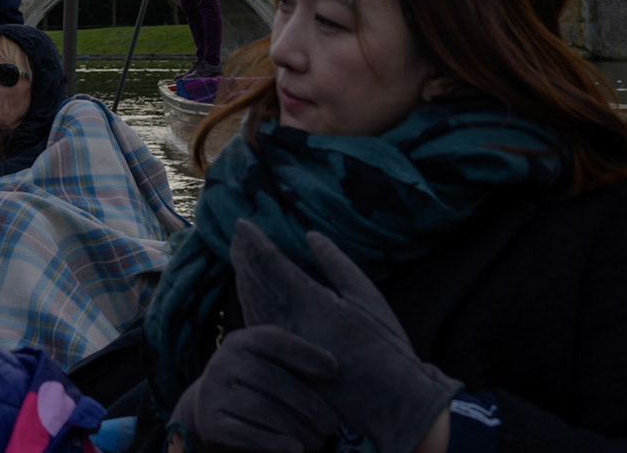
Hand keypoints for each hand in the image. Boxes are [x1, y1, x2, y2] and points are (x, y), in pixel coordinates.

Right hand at [167, 325, 338, 452]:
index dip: (306, 354)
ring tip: (318, 441)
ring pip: (260, 409)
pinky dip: (273, 443)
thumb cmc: (256, 385)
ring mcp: (212, 391)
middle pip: (271, 380)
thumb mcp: (269, 363)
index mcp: (242, 341)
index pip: (274, 341)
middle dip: (307, 403)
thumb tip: (334, 371)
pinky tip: (295, 448)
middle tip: (331, 424)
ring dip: (296, 428)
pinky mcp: (209, 421)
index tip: (334, 371)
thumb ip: (294, 363)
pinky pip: (244, 433)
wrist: (209, 406)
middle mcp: (223, 361)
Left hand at [231, 223, 458, 452]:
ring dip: (243, 278)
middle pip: (254, 281)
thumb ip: (335, 262)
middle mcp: (287, 322)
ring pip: (252, 304)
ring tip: (237, 258)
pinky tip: (247, 295)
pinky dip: (249, 304)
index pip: (269, 263)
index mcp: (308, 300)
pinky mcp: (283, 363)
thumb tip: (311, 236)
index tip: (242, 224)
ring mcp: (282, 345)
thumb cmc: (386, 346)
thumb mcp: (366, 295)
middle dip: (243, 256)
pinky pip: (257, 327)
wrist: (391, 403)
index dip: (253, 242)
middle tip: (235, 235)